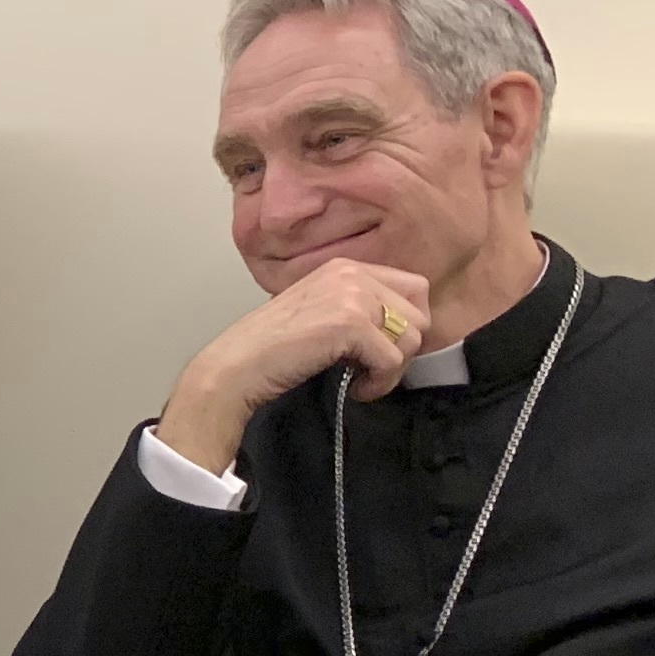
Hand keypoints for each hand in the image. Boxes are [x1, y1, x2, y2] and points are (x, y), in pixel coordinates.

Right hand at [156, 257, 433, 473]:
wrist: (235, 367)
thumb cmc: (268, 350)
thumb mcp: (319, 311)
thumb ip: (356, 307)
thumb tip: (400, 329)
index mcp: (345, 267)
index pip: (413, 288)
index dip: (406, 325)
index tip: (381, 350)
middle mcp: (352, 273)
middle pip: (420, 312)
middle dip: (404, 348)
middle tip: (374, 368)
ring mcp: (352, 296)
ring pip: (411, 338)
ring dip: (391, 369)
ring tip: (361, 380)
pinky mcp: (350, 324)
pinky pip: (392, 360)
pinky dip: (378, 382)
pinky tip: (354, 388)